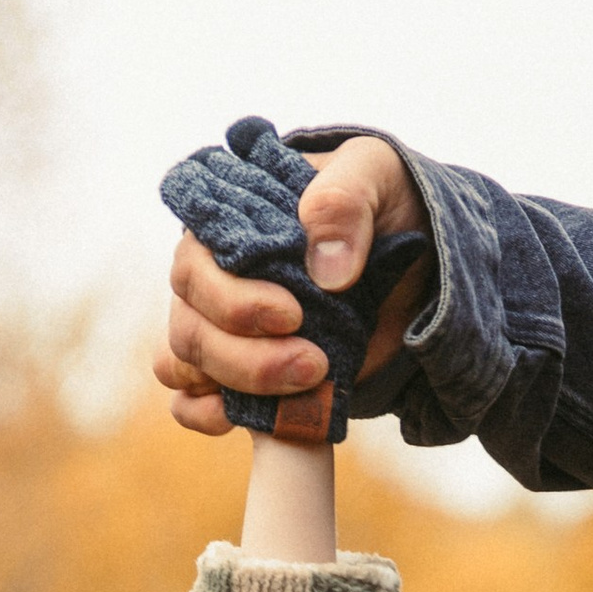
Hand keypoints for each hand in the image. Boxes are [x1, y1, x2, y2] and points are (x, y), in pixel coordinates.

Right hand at [157, 132, 431, 436]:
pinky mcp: (232, 372)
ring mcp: (216, 327)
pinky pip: (186, 402)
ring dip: (239, 384)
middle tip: (313, 363)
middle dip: (246, 356)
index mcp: (226, 222)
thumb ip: (345, 201)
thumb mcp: (374, 175)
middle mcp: (209, 275)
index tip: (292, 315)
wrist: (410, 263)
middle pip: (188, 324)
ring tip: (307, 382)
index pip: (193, 264)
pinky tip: (245, 417)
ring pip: (182, 364)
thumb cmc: (380, 205)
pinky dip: (207, 415)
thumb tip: (325, 272)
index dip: (232, 299)